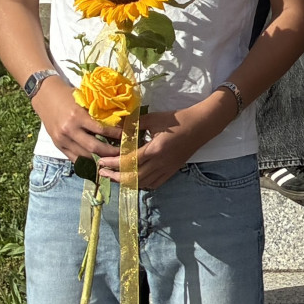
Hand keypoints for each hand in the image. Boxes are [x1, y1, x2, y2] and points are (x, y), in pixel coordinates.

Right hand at [33, 80, 122, 160]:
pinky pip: (74, 158)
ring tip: (113, 158)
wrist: (44, 95)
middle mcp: (69, 130)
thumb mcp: (84, 101)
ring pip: (84, 155)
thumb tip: (118, 121)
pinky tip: (97, 161)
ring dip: (100, 158)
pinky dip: (86, 161)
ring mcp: (62, 139)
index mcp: (78, 116)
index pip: (102, 130)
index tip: (127, 136)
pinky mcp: (57, 145)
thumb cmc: (68, 95)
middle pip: (94, 147)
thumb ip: (96, 113)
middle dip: (111, 151)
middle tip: (124, 152)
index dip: (117, 135)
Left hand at [105, 99, 231, 189]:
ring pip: (142, 183)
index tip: (101, 162)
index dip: (112, 163)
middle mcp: (160, 163)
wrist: (203, 124)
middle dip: (115, 177)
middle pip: (132, 178)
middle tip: (103, 172)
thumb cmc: (179, 119)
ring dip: (126, 182)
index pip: (128, 161)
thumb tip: (115, 126)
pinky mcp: (172, 170)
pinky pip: (154, 184)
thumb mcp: (154, 118)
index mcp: (155, 149)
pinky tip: (135, 179)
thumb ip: (134, 124)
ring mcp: (167, 169)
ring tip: (115, 176)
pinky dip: (141, 184)